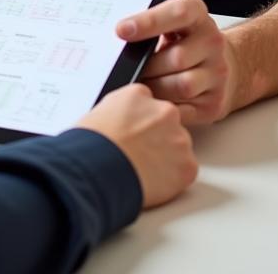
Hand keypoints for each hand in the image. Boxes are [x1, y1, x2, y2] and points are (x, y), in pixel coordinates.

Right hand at [77, 84, 196, 208]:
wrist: (97, 170)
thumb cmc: (90, 145)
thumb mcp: (98, 113)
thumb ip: (120, 112)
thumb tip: (123, 123)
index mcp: (139, 95)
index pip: (149, 105)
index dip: (141, 123)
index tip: (136, 135)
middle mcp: (164, 111)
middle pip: (168, 124)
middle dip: (157, 139)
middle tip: (139, 154)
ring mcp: (179, 138)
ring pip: (179, 148)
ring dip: (167, 158)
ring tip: (142, 170)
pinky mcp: (187, 165)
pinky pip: (185, 171)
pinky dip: (173, 179)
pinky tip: (152, 181)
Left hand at [116, 0, 235, 125]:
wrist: (219, 63)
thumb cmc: (182, 40)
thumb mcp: (169, 23)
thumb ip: (149, 25)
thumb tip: (119, 36)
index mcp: (198, 16)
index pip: (178, 13)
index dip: (149, 21)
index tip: (121, 30)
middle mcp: (213, 43)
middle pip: (177, 57)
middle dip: (147, 66)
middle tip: (126, 68)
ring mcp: (217, 74)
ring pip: (182, 86)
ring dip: (155, 88)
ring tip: (138, 85)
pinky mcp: (214, 103)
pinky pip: (184, 111)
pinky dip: (164, 109)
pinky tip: (152, 103)